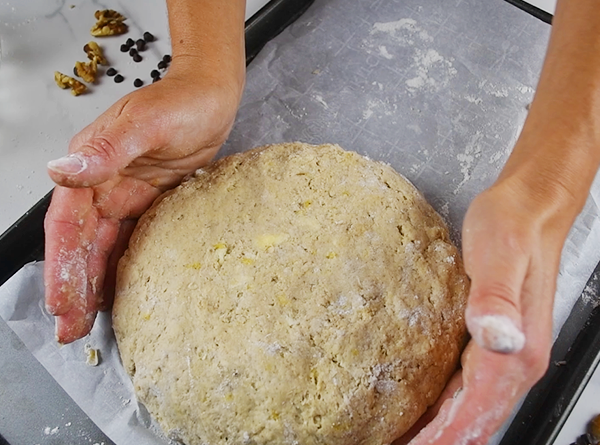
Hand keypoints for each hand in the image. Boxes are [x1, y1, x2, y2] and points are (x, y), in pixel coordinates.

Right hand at [44, 65, 242, 343]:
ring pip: (103, 249)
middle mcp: (102, 184)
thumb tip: (60, 171)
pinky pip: (131, 243)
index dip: (61, 264)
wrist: (212, 98)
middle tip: (69, 331)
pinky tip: (123, 294)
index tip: (61, 303)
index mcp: (91, 167)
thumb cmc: (182, 102)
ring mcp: (126, 197)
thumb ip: (106, 149)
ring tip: (88, 325)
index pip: (67, 224)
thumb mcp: (145, 123)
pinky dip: (123, 270)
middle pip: (82, 244)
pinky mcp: (150, 205)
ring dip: (94, 285)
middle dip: (73, 287)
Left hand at [397, 175, 575, 444]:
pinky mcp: (494, 341)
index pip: (474, 412)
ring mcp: (507, 353)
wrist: (529, 208)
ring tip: (405, 438)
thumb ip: (497, 297)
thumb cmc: (513, 226)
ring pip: (472, 410)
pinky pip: (469, 388)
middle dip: (437, 441)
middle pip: (474, 421)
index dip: (440, 438)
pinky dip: (447, 409)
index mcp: (515, 350)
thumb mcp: (500, 254)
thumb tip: (495, 334)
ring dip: (440, 430)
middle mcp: (515, 360)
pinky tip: (426, 409)